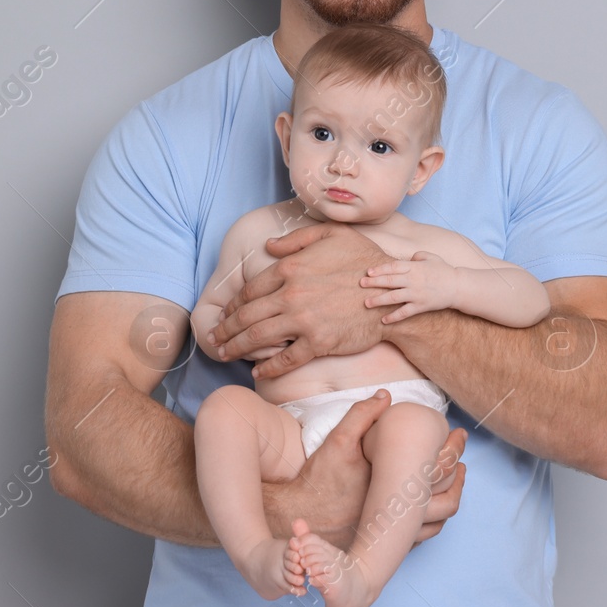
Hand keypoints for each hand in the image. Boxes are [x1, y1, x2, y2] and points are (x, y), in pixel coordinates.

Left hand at [209, 223, 392, 379]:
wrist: (392, 293)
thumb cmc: (364, 260)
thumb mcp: (332, 234)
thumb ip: (296, 239)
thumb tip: (268, 246)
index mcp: (291, 267)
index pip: (250, 290)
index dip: (233, 306)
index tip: (225, 315)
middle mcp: (291, 294)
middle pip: (247, 316)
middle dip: (225, 330)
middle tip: (214, 339)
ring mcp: (304, 320)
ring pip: (258, 338)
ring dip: (236, 348)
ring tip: (225, 355)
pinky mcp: (319, 342)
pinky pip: (286, 359)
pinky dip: (268, 367)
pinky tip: (258, 371)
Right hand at [264, 390, 468, 548]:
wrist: (300, 517)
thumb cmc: (319, 480)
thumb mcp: (337, 442)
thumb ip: (361, 416)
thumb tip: (386, 396)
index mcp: (393, 486)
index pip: (439, 468)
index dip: (454, 449)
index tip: (459, 435)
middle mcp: (398, 514)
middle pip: (447, 497)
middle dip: (460, 476)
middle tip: (462, 460)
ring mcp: (394, 533)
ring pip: (438, 520)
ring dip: (452, 499)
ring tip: (455, 481)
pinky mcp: (386, 544)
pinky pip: (421, 535)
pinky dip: (434, 519)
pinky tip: (431, 504)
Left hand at [360, 251, 459, 322]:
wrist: (458, 287)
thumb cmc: (444, 270)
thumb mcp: (431, 257)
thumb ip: (418, 256)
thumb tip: (408, 258)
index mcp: (415, 267)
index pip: (393, 266)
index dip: (380, 269)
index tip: (368, 271)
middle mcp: (414, 280)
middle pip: (390, 281)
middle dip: (374, 282)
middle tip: (361, 284)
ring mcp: (417, 294)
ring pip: (394, 297)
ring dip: (379, 300)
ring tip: (366, 303)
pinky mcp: (421, 306)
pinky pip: (405, 312)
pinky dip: (394, 317)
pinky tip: (383, 320)